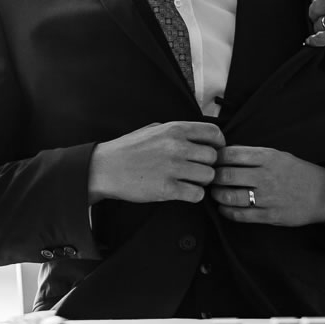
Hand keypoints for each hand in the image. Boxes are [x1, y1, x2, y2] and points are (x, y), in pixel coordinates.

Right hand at [88, 120, 223, 204]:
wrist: (105, 168)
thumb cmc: (128, 149)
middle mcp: (177, 146)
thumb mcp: (153, 129)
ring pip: (208, 176)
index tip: (214, 150)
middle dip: (208, 165)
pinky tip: (184, 191)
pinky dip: (194, 195)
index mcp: (175, 129)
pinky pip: (197, 194)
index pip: (213, 132)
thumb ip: (176, 130)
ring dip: (202, 181)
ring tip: (190, 181)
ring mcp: (173, 168)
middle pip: (213, 157)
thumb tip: (198, 135)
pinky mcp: (167, 189)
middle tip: (199, 169)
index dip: (218, 143)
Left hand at [210, 145, 324, 226]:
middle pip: (227, 175)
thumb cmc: (295, 172)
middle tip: (209, 178)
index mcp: (267, 157)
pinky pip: (240, 215)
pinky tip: (224, 208)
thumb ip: (252, 155)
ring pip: (230, 196)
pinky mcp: (269, 215)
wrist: (322, 193)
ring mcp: (267, 197)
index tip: (212, 161)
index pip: (231, 154)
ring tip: (215, 193)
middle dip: (213, 177)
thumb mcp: (276, 155)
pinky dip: (226, 211)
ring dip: (217, 195)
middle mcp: (265, 176)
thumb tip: (223, 155)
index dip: (216, 158)